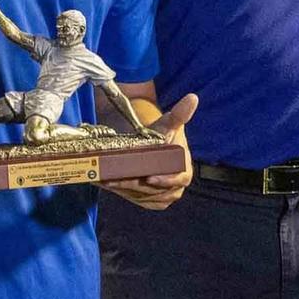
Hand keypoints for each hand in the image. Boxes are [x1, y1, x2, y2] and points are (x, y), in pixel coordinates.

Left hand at [99, 93, 197, 210]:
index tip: (149, 178)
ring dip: (123, 189)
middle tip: (115, 178)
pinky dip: (121, 192)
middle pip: (154, 190)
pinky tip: (108, 184)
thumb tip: (192, 98)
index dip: (164, 180)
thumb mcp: (170, 123)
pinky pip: (135, 198)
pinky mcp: (148, 200)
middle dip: (134, 184)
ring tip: (106, 179)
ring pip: (141, 196)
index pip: (176, 179)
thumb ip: (180, 113)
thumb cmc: (163, 134)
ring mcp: (161, 196)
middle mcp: (175, 187)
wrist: (152, 144)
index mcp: (184, 170)